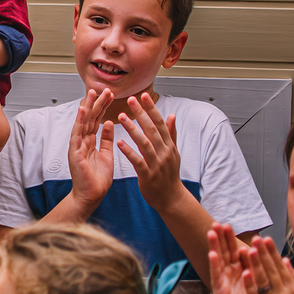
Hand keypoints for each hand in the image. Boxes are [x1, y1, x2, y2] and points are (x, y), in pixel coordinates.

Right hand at [67, 89, 114, 208]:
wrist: (91, 196)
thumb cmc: (97, 180)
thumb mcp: (106, 155)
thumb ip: (106, 139)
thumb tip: (109, 123)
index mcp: (90, 142)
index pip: (96, 120)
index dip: (102, 107)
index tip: (109, 95)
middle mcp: (82, 142)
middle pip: (89, 118)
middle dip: (96, 103)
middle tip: (103, 89)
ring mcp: (77, 146)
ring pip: (82, 122)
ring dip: (87, 107)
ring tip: (92, 93)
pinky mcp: (74, 152)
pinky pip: (76, 134)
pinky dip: (78, 121)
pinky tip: (82, 110)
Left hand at [116, 93, 183, 210]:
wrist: (171, 198)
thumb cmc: (169, 175)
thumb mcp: (173, 153)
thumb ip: (171, 133)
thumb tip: (172, 115)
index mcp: (168, 145)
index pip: (160, 123)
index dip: (151, 108)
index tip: (143, 95)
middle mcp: (164, 152)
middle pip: (152, 129)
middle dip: (141, 113)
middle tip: (130, 100)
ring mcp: (157, 164)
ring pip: (144, 143)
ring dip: (133, 129)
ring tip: (121, 117)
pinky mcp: (148, 175)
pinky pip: (138, 161)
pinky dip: (129, 151)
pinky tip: (119, 143)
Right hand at [208, 223, 252, 293]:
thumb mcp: (256, 281)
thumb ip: (256, 266)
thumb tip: (260, 250)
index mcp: (239, 269)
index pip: (234, 250)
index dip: (231, 238)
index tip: (229, 225)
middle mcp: (229, 273)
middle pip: (224, 251)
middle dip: (221, 237)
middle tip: (217, 223)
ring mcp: (223, 280)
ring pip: (219, 260)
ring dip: (214, 246)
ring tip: (211, 233)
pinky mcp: (219, 290)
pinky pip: (217, 275)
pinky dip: (215, 265)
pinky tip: (213, 255)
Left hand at [242, 236, 293, 293]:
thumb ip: (292, 278)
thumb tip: (285, 260)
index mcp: (292, 289)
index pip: (280, 267)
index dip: (272, 252)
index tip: (266, 239)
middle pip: (271, 270)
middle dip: (263, 253)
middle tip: (256, 238)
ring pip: (263, 281)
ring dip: (256, 265)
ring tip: (250, 250)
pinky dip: (251, 284)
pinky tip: (245, 273)